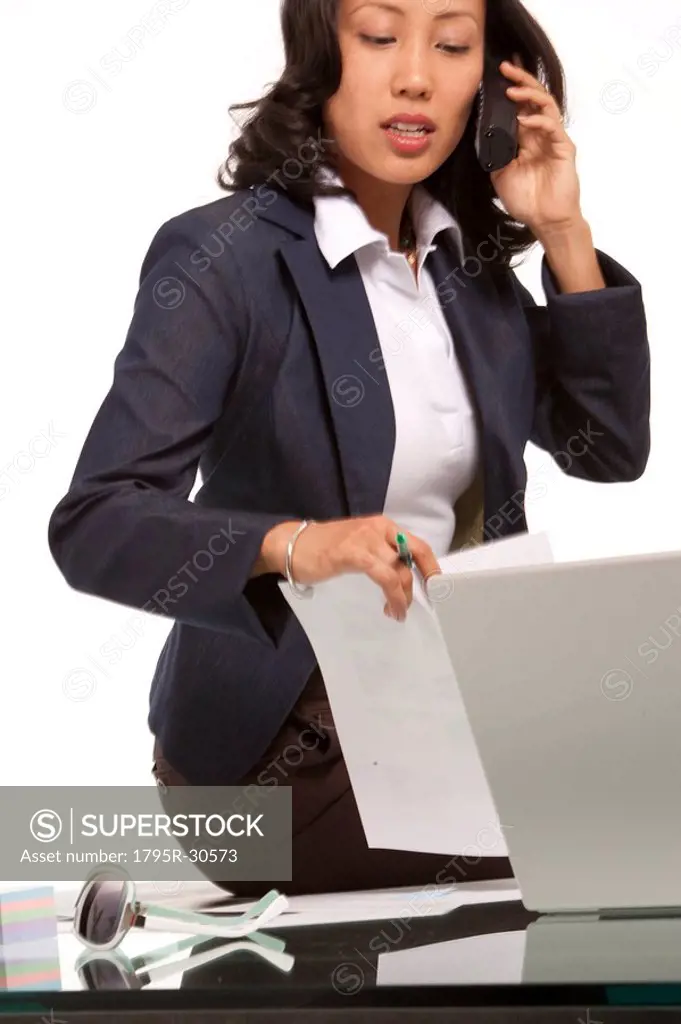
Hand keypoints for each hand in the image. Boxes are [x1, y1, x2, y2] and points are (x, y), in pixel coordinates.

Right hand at [261, 517, 439, 620]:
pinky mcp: (352, 553)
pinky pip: (383, 575)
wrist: (291, 544)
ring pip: (399, 569)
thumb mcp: (360, 547)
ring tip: (398, 613)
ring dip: (403, 596)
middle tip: (416, 606)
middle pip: (413, 556)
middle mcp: (379, 529)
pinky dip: (392, 594)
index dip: (432, 567)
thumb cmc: (324, 549)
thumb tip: (402, 579)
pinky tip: (390, 607)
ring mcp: (366, 539)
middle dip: (419, 584)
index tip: (437, 588)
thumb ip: (380, 556)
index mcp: (383, 526)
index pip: (418, 545)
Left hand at [490, 56, 581, 236]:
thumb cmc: (526, 200)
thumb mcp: (500, 174)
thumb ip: (494, 153)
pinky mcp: (563, 148)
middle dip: (521, 79)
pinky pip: (552, 126)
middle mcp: (540, 133)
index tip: (496, 73)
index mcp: (525, 138)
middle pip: (533, 97)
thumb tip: (482, 134)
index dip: (511, 88)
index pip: (519, 105)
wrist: (545, 220)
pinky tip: (524, 120)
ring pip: (545, 105)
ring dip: (529, 94)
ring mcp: (553, 138)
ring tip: (512, 90)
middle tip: (506, 67)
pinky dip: (538, 120)